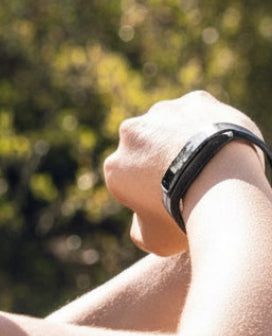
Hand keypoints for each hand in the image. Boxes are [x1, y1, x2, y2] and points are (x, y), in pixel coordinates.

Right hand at [103, 91, 263, 255]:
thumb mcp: (155, 239)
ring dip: (184, 140)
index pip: (129, 181)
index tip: (173, 207)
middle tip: (194, 184)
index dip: (150, 196)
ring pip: (173, 126)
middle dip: (163, 162)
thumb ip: (140, 229)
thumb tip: (139, 224)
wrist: (222, 183)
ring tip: (213, 165)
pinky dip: (211, 125)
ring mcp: (162, 112)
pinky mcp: (195, 100)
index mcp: (115, 167)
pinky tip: (225, 146)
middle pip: (147, 148)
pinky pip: (203, 113)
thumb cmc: (184, 216)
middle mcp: (130, 133)